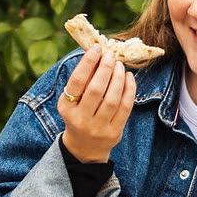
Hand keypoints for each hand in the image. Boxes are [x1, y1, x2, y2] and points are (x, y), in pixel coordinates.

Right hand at [57, 48, 134, 162]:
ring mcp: (98, 128)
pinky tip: (128, 77)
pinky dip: (129, 89)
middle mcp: (81, 119)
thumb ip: (82, 80)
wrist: (85, 148)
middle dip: (105, 68)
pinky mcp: (114, 132)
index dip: (87, 63)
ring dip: (118, 77)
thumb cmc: (78, 115)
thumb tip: (97, 53)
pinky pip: (125, 108)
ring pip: (112, 98)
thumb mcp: (72, 101)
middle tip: (111, 54)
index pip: (77, 82)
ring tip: (119, 65)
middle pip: (96, 89)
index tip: (97, 48)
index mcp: (66, 108)